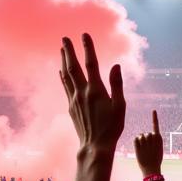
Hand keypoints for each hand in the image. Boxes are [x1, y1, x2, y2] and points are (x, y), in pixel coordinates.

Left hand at [59, 34, 125, 154]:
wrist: (95, 146)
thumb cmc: (111, 128)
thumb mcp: (120, 106)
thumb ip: (117, 84)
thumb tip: (116, 65)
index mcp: (96, 90)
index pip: (91, 64)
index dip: (87, 48)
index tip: (84, 34)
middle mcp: (82, 93)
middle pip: (73, 67)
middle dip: (68, 51)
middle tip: (64, 37)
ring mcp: (74, 100)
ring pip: (66, 76)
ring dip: (63, 61)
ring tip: (61, 49)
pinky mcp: (71, 107)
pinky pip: (65, 87)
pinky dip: (63, 76)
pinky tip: (61, 71)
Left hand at [133, 111, 163, 177]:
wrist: (151, 169)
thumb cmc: (156, 160)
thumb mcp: (158, 149)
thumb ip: (154, 141)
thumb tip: (147, 135)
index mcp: (159, 138)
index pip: (156, 126)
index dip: (154, 118)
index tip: (153, 110)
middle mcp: (152, 138)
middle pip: (146, 133)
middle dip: (145, 139)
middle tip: (147, 149)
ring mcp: (145, 141)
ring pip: (140, 136)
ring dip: (141, 141)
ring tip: (144, 150)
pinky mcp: (139, 145)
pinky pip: (135, 139)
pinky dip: (136, 142)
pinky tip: (139, 148)